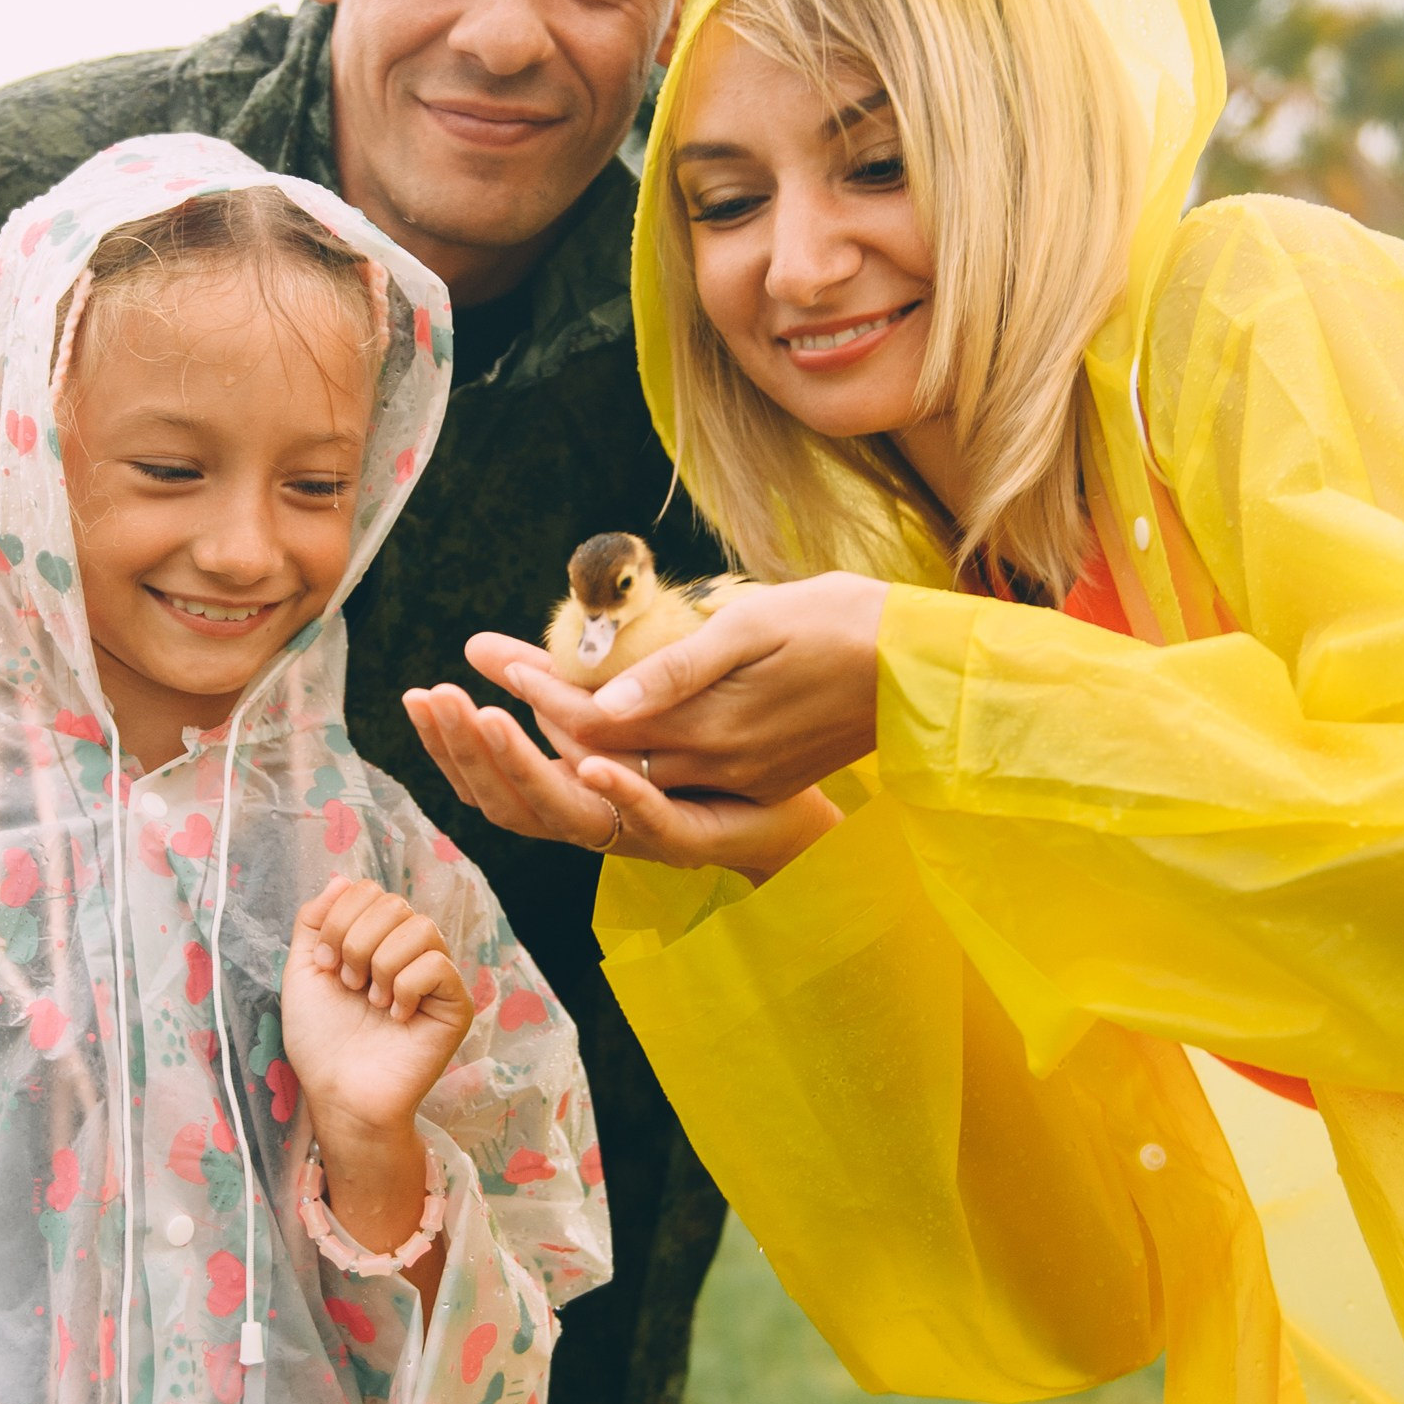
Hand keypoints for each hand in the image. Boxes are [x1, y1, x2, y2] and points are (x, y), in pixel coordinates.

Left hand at [282, 879, 473, 1141]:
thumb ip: (314, 921)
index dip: (338, 919)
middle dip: (356, 941)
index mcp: (374, 940)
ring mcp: (434, 977)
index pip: (368, 891)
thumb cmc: (320, 1041)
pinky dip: (406, 986)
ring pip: (420, 927)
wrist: (338, 1094)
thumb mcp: (302, 971)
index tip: (324, 964)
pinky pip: (437, 964)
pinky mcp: (455, 1004)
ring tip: (372, 1001)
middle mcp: (408, 952)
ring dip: (382, 963)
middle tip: (348, 984)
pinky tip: (395, 1015)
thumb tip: (341, 878)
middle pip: (394, 903)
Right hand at [404, 683, 837, 880]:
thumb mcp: (606, 706)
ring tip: (490, 718)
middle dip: (468, 750)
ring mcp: (632, 837)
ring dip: (523, 767)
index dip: (448, 744)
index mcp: (562, 794)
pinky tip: (593, 763)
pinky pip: (646, 820)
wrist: (778, 804)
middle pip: (509, 801)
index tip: (418, 698)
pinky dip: (617, 794)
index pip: (487, 779)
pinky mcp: (686, 837)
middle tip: (437, 700)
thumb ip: (546, 683)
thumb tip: (475, 645)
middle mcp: (587, 824)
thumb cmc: (688, 754)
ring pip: (564, 813)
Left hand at [466, 572, 888, 801]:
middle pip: (603, 747)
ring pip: (631, 765)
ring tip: (515, 699)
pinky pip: (671, 774)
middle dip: (535, 713)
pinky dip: (622, 749)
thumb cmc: (845, 623)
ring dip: (570, 736)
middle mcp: (717, 764)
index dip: (539, 686)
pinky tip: (595, 727)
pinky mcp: (758, 780)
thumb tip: (607, 699)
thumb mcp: (759, 626)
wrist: (925, 670)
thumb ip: (678, 668)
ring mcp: (739, 779)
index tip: (490, 656)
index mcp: (712, 724)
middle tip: (478, 675)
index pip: (600, 716)